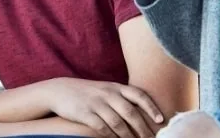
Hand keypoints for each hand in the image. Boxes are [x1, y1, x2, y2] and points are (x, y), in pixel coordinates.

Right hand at [42, 78, 163, 137]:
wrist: (60, 91)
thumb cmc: (87, 93)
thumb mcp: (105, 89)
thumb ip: (122, 98)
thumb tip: (143, 113)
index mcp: (115, 87)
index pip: (138, 95)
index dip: (151, 107)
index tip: (160, 120)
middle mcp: (107, 93)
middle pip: (130, 112)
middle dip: (142, 128)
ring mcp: (96, 103)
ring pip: (118, 122)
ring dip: (128, 136)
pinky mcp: (85, 113)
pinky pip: (102, 127)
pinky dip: (111, 136)